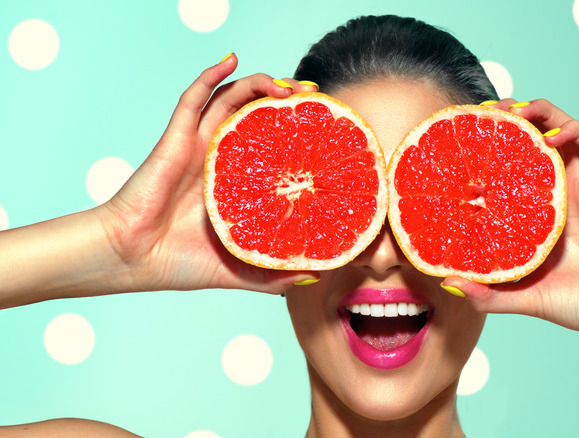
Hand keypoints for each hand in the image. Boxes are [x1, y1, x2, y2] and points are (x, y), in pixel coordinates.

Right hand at [97, 54, 319, 293]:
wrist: (134, 259)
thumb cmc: (179, 263)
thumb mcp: (240, 271)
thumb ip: (273, 274)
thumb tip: (315, 277)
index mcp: (235, 183)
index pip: (271, 146)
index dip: (296, 132)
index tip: (326, 127)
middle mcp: (219, 158)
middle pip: (256, 115)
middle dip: (285, 100)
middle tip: (313, 97)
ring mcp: (198, 145)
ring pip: (230, 100)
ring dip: (258, 84)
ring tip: (287, 86)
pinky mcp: (176, 139)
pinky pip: (192, 99)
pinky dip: (210, 75)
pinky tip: (230, 60)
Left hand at [443, 98, 578, 339]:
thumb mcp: (520, 295)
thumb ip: (486, 292)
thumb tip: (446, 282)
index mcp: (538, 212)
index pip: (510, 167)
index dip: (489, 149)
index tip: (461, 141)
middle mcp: (559, 190)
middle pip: (533, 139)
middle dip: (508, 120)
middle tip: (480, 115)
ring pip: (560, 130)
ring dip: (536, 112)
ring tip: (509, 110)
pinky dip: (570, 128)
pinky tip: (547, 134)